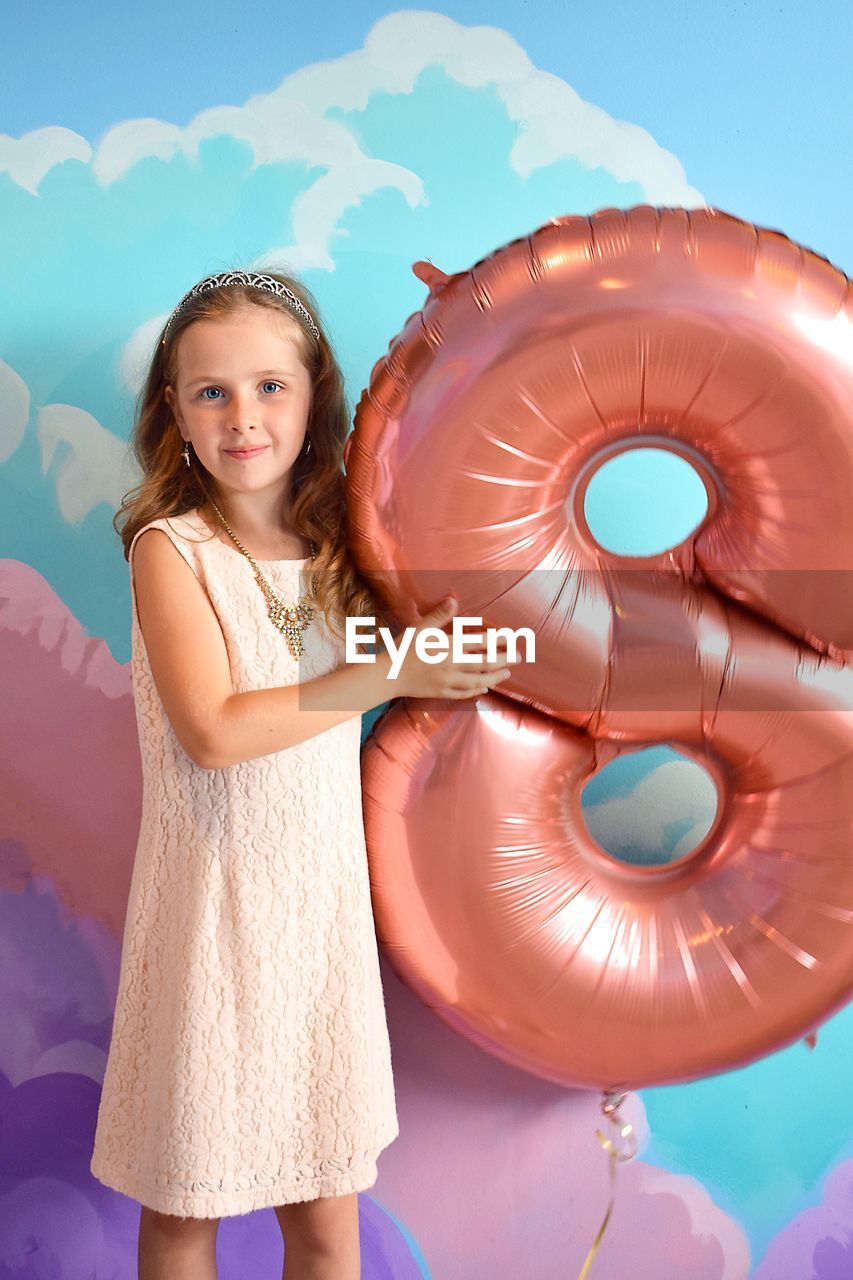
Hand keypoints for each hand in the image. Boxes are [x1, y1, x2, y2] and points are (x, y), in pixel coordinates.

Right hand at [390, 596, 513, 699]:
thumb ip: (439, 615)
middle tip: (519, 656)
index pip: (480, 643)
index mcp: (449, 648)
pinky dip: (477, 689)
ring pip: (479, 680)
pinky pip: (465, 693)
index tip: (510, 636)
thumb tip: (454, 599)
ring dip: (496, 676)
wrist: (388, 676)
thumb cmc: (403, 648)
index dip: (498, 640)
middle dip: (504, 660)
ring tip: (507, 673)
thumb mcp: (420, 628)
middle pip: (485, 663)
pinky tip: (485, 687)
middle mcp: (452, 666)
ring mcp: (448, 682)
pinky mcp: (442, 692)